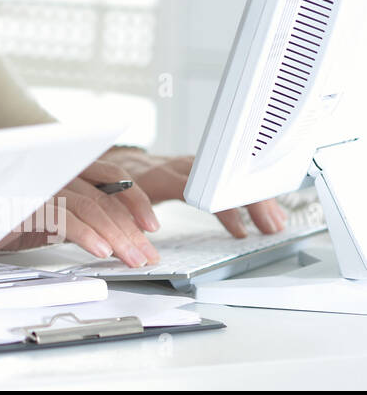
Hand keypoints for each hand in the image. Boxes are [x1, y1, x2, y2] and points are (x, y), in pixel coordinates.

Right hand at [0, 155, 162, 267]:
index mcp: (63, 170)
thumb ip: (81, 218)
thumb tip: (120, 235)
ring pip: (90, 206)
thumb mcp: (52, 219)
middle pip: (104, 197)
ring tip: (132, 259)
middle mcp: (53, 171)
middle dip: (131, 229)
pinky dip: (86, 235)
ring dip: (117, 236)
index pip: (109, 175)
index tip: (151, 225)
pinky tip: (101, 252)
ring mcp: (39, 184)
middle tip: (147, 254)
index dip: (135, 198)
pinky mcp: (24, 203)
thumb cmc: (6, 223)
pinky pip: (64, 217)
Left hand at [114, 150, 287, 237]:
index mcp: (162, 176)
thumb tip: (148, 232)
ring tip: (277, 222)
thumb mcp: (122, 200)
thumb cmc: (119, 185)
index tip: (241, 232)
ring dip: (257, 198)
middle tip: (271, 227)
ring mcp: (192, 166)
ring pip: (232, 177)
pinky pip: (229, 178)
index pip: (201, 191)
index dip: (224, 210)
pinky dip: (249, 193)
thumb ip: (134, 212)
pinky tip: (265, 209)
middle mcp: (180, 167)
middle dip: (252, 203)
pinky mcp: (198, 168)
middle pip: (226, 181)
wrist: (117, 162)